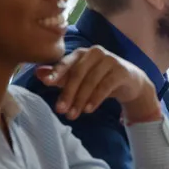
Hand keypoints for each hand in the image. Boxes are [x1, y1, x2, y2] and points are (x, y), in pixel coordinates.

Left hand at [35, 46, 160, 122]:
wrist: (130, 82)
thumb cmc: (100, 79)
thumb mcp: (80, 78)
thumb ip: (61, 76)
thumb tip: (38, 73)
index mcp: (82, 53)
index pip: (66, 62)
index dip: (56, 73)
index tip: (47, 84)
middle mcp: (95, 52)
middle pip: (77, 73)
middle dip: (68, 93)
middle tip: (60, 110)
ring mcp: (110, 60)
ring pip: (90, 81)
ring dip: (80, 100)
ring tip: (73, 115)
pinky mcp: (121, 70)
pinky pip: (105, 86)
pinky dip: (95, 99)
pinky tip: (89, 110)